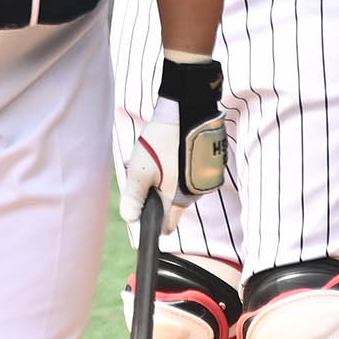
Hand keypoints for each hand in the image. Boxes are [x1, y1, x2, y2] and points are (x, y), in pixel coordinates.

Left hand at [120, 57, 224, 233]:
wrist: (187, 111)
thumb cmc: (162, 141)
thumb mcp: (140, 170)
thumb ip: (134, 197)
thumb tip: (130, 219)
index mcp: (177, 200)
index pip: (166, 227)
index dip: (153, 223)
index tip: (143, 210)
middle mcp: (195, 195)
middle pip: (172, 208)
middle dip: (158, 198)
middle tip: (146, 176)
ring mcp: (204, 181)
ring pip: (180, 192)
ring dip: (168, 184)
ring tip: (158, 160)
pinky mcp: (208, 168)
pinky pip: (189, 178)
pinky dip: (179, 172)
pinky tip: (170, 154)